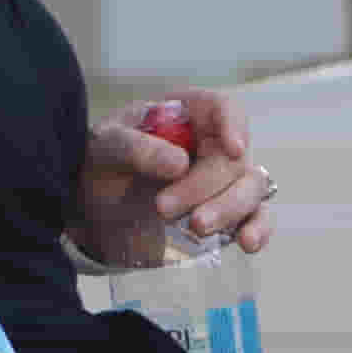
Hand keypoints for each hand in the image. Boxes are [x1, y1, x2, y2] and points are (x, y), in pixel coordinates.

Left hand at [79, 88, 274, 265]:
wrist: (93, 211)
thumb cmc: (102, 165)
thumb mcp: (104, 147)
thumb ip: (135, 148)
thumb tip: (179, 163)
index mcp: (188, 116)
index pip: (224, 109)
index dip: (234, 126)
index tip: (232, 150)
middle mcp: (213, 145)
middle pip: (234, 160)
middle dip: (205, 186)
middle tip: (162, 208)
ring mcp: (224, 183)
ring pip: (251, 189)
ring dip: (229, 209)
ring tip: (196, 227)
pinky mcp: (227, 216)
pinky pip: (257, 219)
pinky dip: (258, 229)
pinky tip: (247, 243)